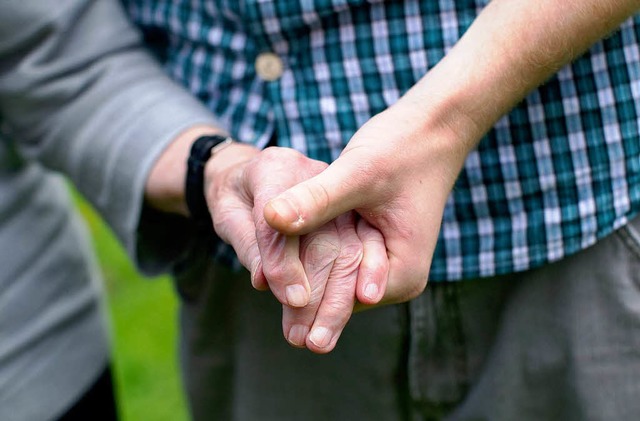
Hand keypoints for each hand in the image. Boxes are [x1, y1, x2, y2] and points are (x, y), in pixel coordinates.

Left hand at [205, 145, 387, 352]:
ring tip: (280, 311)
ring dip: (312, 289)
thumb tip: (271, 217)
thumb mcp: (359, 173)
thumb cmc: (402, 147)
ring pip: (341, 281)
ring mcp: (389, 259)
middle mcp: (401, 271)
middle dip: (311, 309)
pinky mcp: (378, 244)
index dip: (308, 298)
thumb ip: (317, 199)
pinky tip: (292, 271)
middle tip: (286, 336)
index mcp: (403, 266)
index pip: (347, 296)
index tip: (277, 312)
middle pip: (345, 297)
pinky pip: (344, 263)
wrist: (433, 131)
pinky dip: (320, 266)